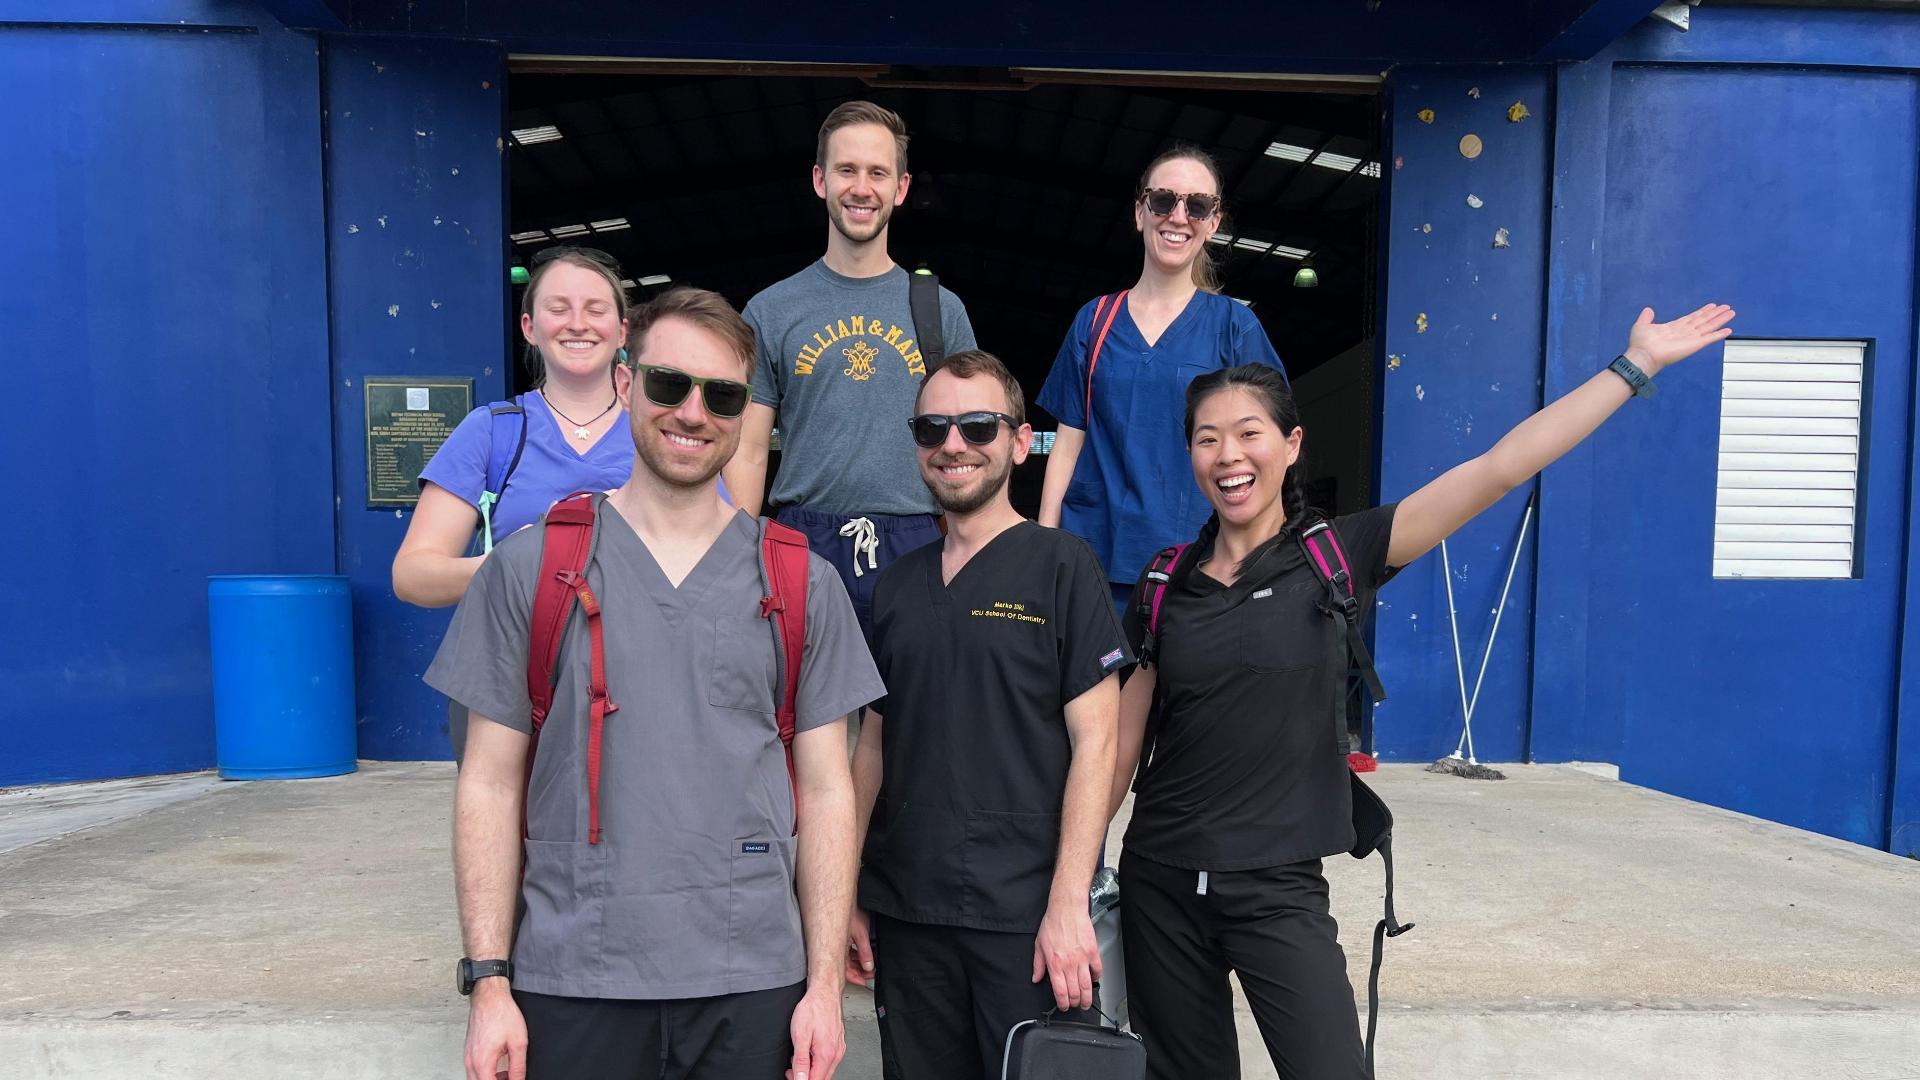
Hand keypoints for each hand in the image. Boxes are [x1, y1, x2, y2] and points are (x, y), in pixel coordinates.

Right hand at [464, 981, 527, 1079]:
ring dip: (490, 1079)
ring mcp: (467, 1056)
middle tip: (510, 1077)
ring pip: (475, 1078)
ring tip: (506, 1074)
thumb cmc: (502, 1013)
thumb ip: (518, 1067)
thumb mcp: (518, 1042)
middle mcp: (471, 1061)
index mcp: (483, 1062)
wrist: (489, 996)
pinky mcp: (468, 1050)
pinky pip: (474, 1069)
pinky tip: (498, 1067)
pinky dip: (485, 1073)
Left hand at [787, 984, 846, 1079]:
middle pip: (821, 1078)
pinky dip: (817, 1061)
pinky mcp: (839, 1044)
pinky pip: (828, 1061)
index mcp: (826, 1054)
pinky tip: (809, 1052)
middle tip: (792, 1069)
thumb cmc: (813, 1009)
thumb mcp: (800, 1036)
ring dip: (811, 1069)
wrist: (825, 992)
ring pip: (825, 1070)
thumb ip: (800, 1061)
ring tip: (798, 1057)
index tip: (791, 1075)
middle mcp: (836, 1054)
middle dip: (805, 1077)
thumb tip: (799, 1079)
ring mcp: (839, 1049)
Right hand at [846, 906, 875, 986]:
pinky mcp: (844, 940)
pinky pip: (849, 952)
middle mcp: (837, 949)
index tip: (865, 981)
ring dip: (859, 964)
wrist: (848, 902)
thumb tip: (869, 966)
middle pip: (847, 967)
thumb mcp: (861, 934)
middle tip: (871, 974)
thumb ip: (865, 951)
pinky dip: (858, 956)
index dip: (856, 978)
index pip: (846, 971)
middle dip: (860, 972)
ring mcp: (840, 945)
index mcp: (838, 950)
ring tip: (871, 967)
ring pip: (849, 960)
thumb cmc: (851, 914)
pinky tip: (865, 957)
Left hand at [1031, 896, 1101, 1010]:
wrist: (1066, 909)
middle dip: (1075, 1003)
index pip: (1060, 992)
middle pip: (1074, 992)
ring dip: (1087, 997)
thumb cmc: (1053, 923)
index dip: (1063, 1003)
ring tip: (1086, 1001)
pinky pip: (1097, 970)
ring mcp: (1082, 959)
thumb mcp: (1039, 945)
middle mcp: (1069, 964)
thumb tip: (1036, 977)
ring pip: (1087, 986)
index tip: (1064, 1006)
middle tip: (1076, 1005)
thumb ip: (1038, 964)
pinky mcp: (1092, 952)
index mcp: (1054, 964)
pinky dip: (1097, 978)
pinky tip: (1094, 980)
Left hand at [1623, 303, 1735, 375]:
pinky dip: (1718, 334)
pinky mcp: (1694, 345)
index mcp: (1673, 328)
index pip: (1692, 318)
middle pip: (1703, 321)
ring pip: (1708, 326)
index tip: (1712, 306)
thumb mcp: (1642, 325)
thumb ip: (1646, 317)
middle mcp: (1684, 333)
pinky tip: (1728, 330)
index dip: (1702, 312)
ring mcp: (1690, 339)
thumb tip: (1648, 309)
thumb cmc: (1640, 344)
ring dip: (1720, 319)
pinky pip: (1709, 338)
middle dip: (1715, 314)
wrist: (1642, 355)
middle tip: (1727, 307)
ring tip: (1731, 312)